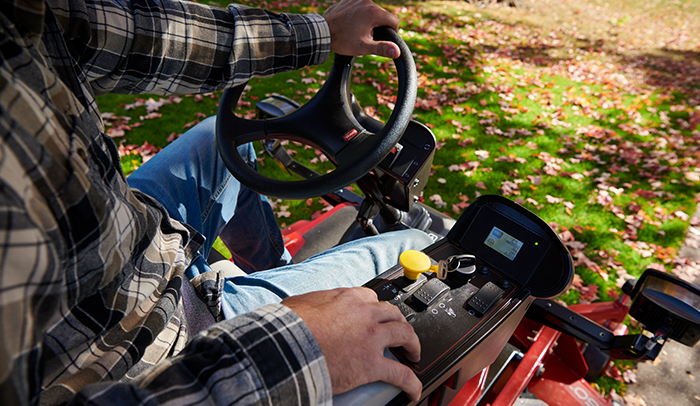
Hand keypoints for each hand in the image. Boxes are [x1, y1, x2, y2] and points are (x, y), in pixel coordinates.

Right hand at [282, 287, 421, 400]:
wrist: (288, 347)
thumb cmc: (289, 327)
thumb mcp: (299, 304)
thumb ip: (310, 304)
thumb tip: (301, 307)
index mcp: (348, 298)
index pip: (371, 298)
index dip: (375, 308)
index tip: (375, 315)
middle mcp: (365, 314)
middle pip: (393, 314)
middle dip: (399, 322)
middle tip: (400, 332)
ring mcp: (372, 338)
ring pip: (405, 335)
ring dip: (413, 344)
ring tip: (413, 354)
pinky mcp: (372, 364)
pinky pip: (400, 373)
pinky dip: (410, 382)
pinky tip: (413, 389)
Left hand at [322, 0, 400, 58]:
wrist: (322, 32)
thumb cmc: (342, 40)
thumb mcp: (364, 47)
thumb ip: (382, 48)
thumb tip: (397, 51)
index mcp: (373, 12)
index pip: (394, 21)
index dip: (392, 33)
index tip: (382, 39)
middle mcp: (367, 2)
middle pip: (382, 15)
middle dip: (377, 26)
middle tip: (365, 36)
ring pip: (372, 11)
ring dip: (368, 20)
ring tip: (356, 30)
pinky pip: (361, 7)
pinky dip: (360, 15)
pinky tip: (352, 24)